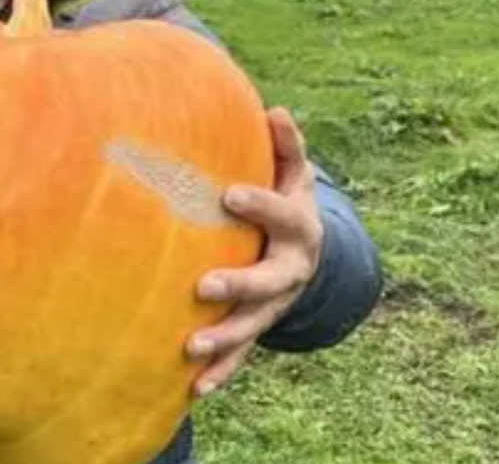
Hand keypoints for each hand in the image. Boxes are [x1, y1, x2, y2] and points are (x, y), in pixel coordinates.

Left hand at [185, 106, 323, 396]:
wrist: (308, 253)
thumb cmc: (286, 201)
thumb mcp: (294, 175)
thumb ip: (285, 147)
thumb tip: (275, 109)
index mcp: (299, 228)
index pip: (281, 214)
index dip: (258, 204)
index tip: (227, 195)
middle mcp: (290, 271)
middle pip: (267, 281)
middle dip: (237, 285)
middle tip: (202, 285)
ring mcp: (275, 305)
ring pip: (252, 325)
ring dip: (223, 338)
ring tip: (190, 346)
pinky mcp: (258, 328)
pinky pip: (241, 355)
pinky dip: (221, 372)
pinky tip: (194, 389)